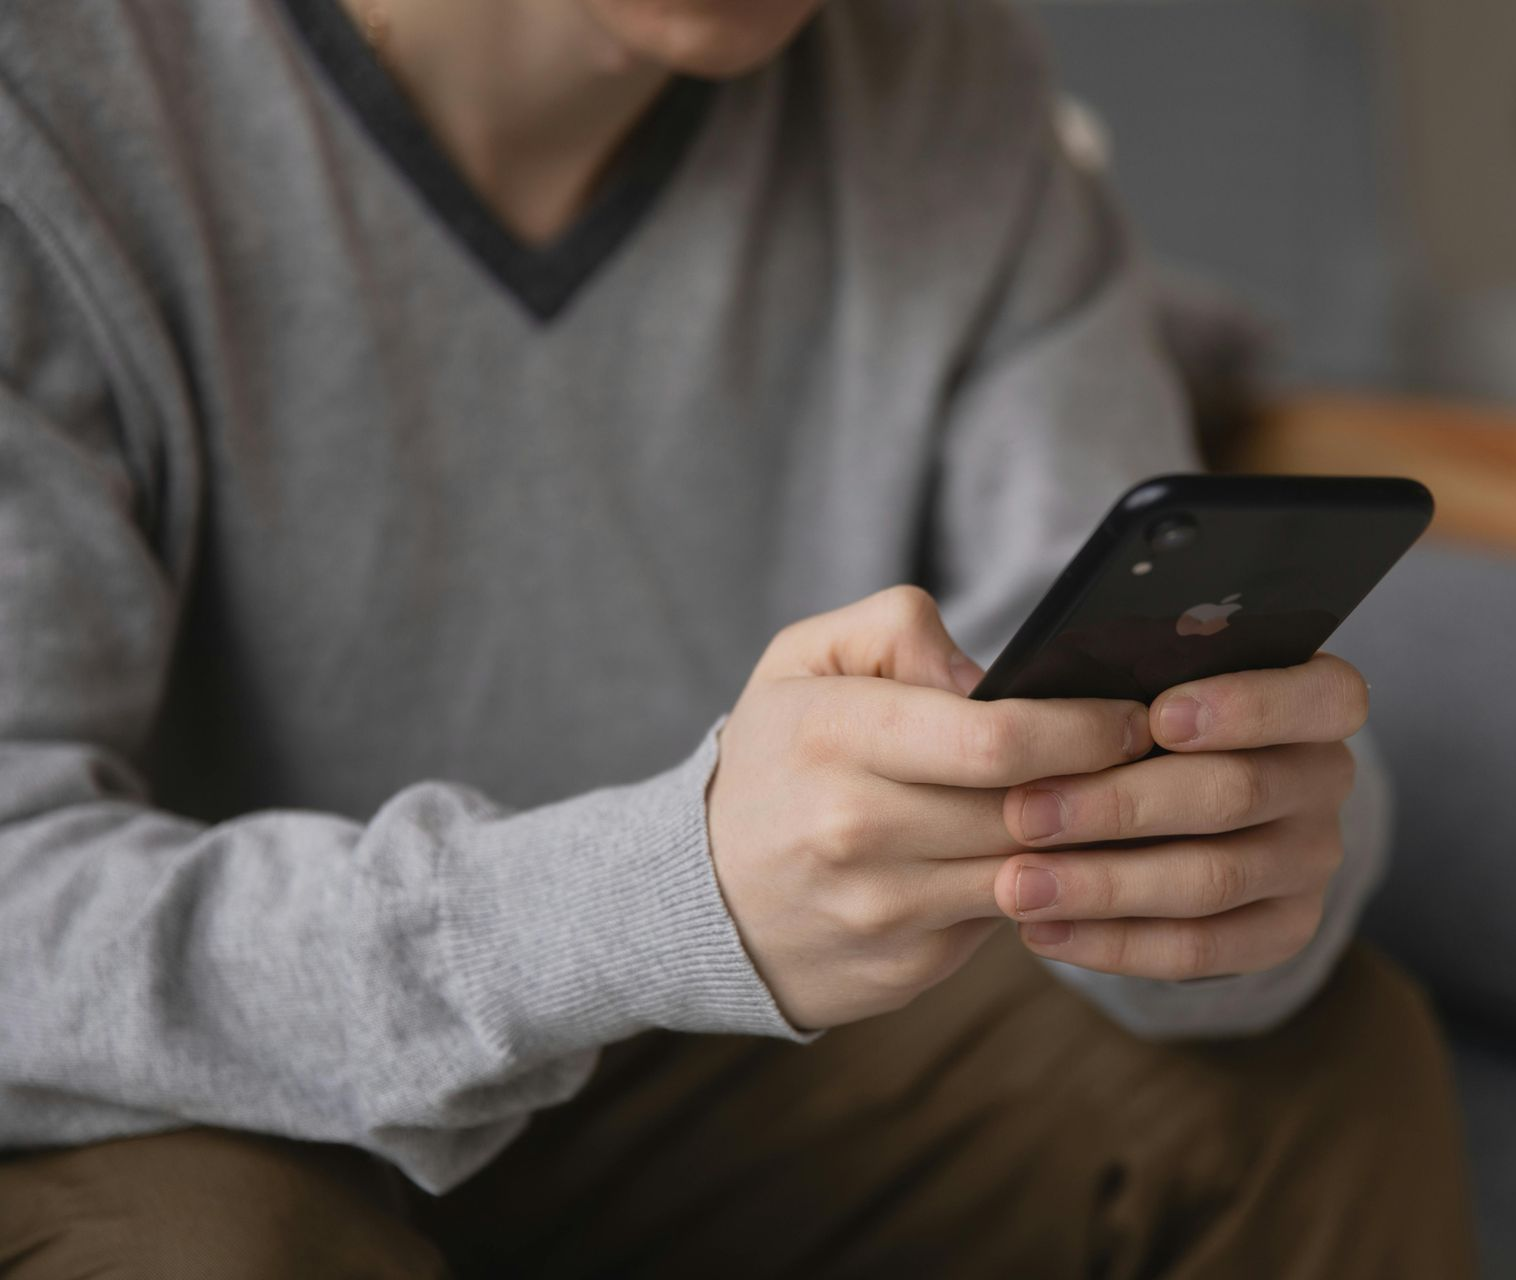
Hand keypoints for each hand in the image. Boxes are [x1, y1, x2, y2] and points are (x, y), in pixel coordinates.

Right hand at [707, 586, 1151, 1029]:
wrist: (701, 895)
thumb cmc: (773, 761)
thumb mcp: (802, 661)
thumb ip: (894, 629)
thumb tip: (991, 676)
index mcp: (831, 735)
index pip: (995, 739)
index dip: (1083, 727)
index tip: (1131, 718)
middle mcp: (853, 829)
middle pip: (1028, 809)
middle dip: (1105, 785)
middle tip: (1148, 762)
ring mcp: (879, 909)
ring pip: (1030, 873)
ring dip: (1084, 844)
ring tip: (1111, 808)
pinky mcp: (904, 969)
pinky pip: (1004, 925)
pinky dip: (1039, 892)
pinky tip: (1046, 861)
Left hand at [998, 654, 1368, 980]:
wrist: (1152, 810)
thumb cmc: (1128, 722)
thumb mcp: (1128, 683)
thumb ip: (1105, 677)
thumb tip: (1023, 686)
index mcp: (1309, 698)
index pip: (1323, 696)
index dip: (1246, 706)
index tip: (1157, 717)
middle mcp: (1322, 778)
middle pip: (1236, 792)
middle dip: (1120, 804)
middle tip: (1026, 813)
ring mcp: (1309, 860)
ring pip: (1211, 879)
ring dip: (1103, 886)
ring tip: (1018, 886)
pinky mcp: (1281, 930)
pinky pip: (1199, 949)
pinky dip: (1112, 944)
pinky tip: (1041, 931)